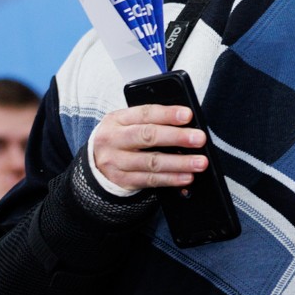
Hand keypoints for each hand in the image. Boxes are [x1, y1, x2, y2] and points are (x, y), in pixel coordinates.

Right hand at [91, 104, 206, 190]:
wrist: (95, 162)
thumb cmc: (120, 137)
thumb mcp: (127, 122)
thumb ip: (150, 120)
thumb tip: (185, 123)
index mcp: (117, 119)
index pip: (145, 113)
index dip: (167, 114)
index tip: (188, 115)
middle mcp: (114, 139)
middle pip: (147, 137)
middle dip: (177, 137)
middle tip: (199, 138)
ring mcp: (116, 162)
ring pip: (151, 162)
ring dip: (179, 163)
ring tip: (199, 162)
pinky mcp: (123, 181)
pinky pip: (150, 181)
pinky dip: (170, 179)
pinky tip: (186, 177)